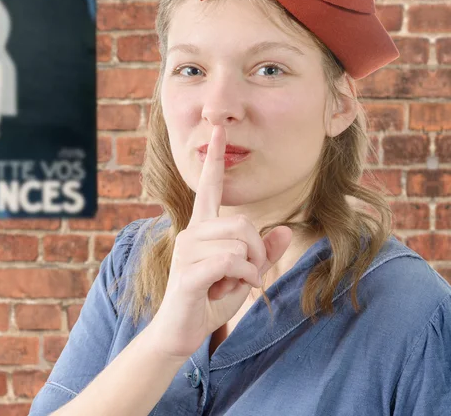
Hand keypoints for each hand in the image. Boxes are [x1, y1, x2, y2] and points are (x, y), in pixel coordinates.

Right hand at [149, 124, 292, 359]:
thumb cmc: (209, 299)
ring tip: (240, 283)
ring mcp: (186, 251)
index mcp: (203, 228)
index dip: (214, 158)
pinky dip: (244, 278)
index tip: (217, 130)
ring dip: (251, 268)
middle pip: (241, 222)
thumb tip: (284, 228)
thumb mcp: (243, 274)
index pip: (208, 187)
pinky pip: (230, 262)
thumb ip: (262, 252)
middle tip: (252, 273)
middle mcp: (191, 232)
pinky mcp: (187, 272)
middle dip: (257, 250)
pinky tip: (234, 289)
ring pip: (238, 242)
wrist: (179, 331)